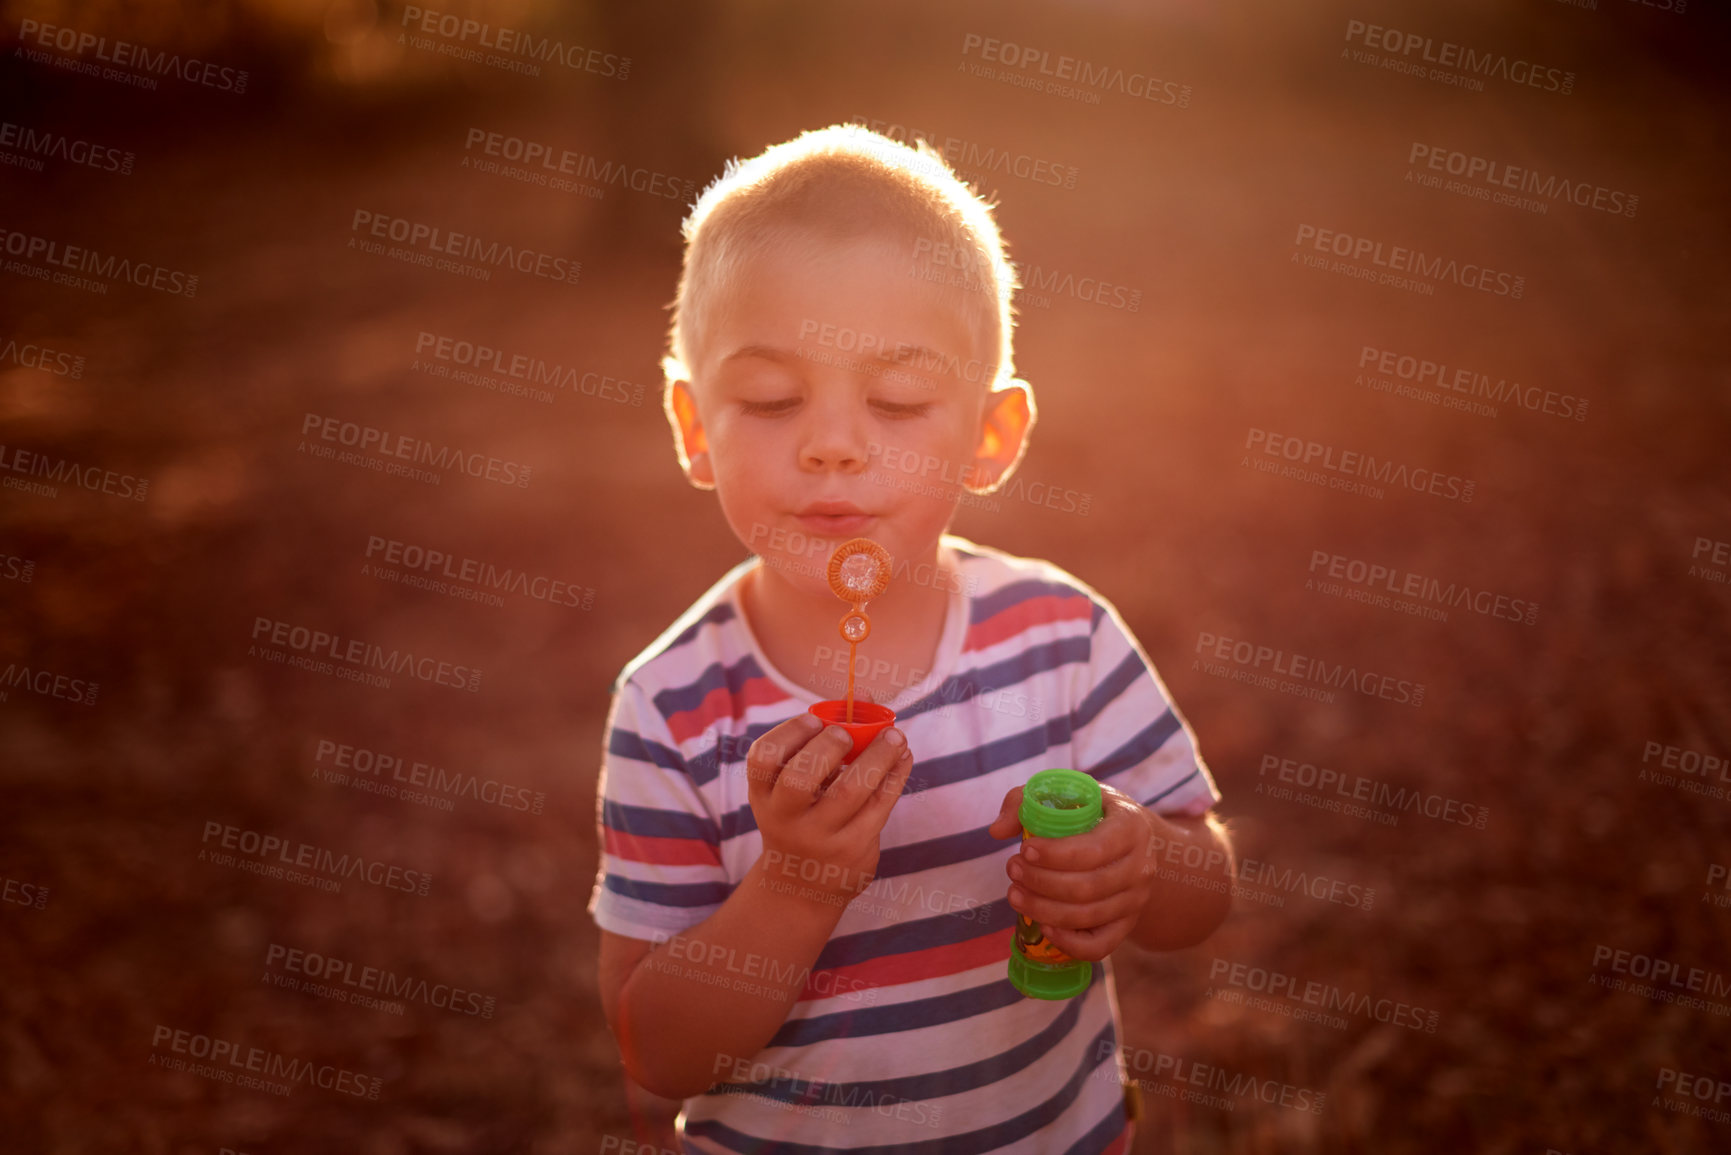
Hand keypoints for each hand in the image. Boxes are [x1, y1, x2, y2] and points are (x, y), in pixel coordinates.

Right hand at [746, 713, 914, 909]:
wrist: (802, 887)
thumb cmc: (800, 818)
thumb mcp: (789, 790)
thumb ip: (816, 747)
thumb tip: (864, 700)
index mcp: (763, 796)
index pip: (764, 759)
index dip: (790, 733)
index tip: (815, 720)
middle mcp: (786, 819)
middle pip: (800, 779)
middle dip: (828, 747)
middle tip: (847, 734)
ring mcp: (820, 838)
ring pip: (850, 791)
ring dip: (878, 756)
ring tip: (895, 736)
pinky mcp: (854, 849)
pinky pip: (880, 805)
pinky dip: (896, 775)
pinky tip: (904, 756)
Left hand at [988, 782, 1162, 961]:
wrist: (1139, 844)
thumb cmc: (1096, 815)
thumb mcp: (1071, 793)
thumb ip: (1028, 800)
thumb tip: (998, 830)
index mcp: (1131, 828)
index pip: (1093, 850)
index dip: (1054, 854)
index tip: (1024, 849)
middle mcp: (1140, 867)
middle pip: (1086, 888)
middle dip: (1040, 882)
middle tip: (1013, 869)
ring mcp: (1135, 900)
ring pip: (1087, 917)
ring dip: (1043, 909)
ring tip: (1015, 894)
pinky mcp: (1126, 926)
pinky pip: (1099, 947)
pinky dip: (1068, 943)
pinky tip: (1042, 927)